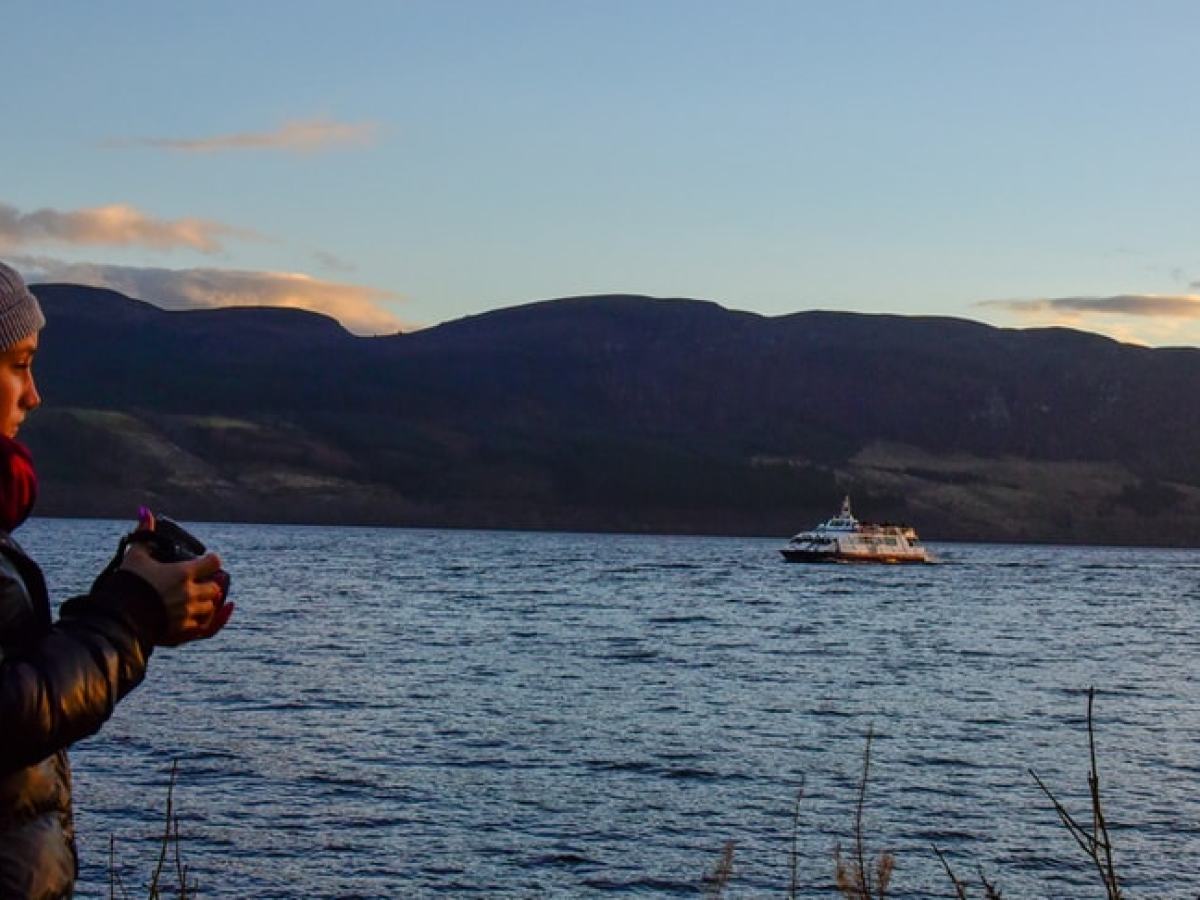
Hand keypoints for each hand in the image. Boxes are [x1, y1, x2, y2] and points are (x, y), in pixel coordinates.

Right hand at [119, 511, 234, 645]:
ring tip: (200, 597)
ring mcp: (187, 614)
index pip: (213, 562)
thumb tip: (145, 512)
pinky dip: (216, 620)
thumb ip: (143, 534)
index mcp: (183, 574)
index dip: (211, 560)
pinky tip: (222, 613)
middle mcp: (190, 594)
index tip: (207, 560)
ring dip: (208, 601)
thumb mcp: (134, 556)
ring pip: (211, 607)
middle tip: (201, 581)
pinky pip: (208, 628)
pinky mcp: (182, 632)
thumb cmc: (125, 584)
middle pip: (214, 587)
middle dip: (209, 583)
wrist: (115, 618)